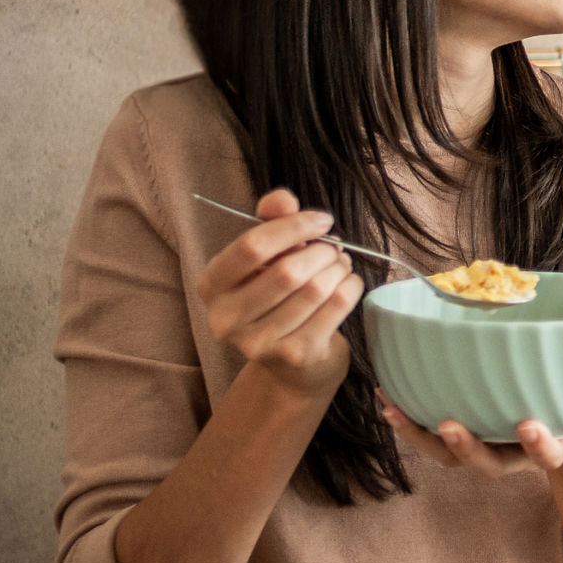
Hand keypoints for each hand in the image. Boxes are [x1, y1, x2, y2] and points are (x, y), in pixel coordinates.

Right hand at [197, 188, 360, 400]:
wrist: (292, 363)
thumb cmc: (278, 296)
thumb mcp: (269, 256)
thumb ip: (272, 221)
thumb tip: (282, 199)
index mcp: (212, 285)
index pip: (253, 247)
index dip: (294, 227)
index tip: (322, 220)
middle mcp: (226, 318)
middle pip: (287, 271)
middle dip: (322, 252)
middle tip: (336, 248)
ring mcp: (258, 343)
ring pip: (315, 289)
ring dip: (339, 269)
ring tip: (341, 265)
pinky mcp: (294, 356)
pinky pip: (335, 308)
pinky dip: (350, 288)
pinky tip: (349, 284)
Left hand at [378, 364, 562, 479]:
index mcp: (558, 445)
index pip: (549, 456)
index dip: (540, 446)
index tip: (531, 424)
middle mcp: (518, 455)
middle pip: (491, 465)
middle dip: (469, 450)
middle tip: (452, 425)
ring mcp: (490, 448)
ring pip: (452, 456)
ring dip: (424, 438)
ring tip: (396, 410)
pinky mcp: (466, 435)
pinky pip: (432, 438)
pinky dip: (408, 421)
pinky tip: (386, 397)